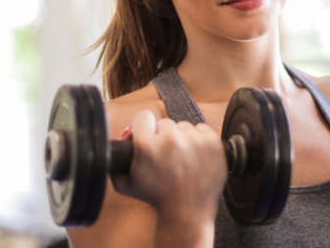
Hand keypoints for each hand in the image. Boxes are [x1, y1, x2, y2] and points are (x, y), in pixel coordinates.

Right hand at [111, 111, 226, 218]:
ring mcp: (194, 140)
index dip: (145, 127)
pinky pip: (202, 129)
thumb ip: (117, 159)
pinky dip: (200, 140)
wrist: (186, 213)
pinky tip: (195, 157)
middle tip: (166, 155)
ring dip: (183, 139)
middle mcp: (171, 140)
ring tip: (182, 160)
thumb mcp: (125, 182)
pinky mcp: (212, 143)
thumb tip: (122, 137)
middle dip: (164, 136)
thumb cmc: (156, 198)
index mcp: (147, 146)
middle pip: (165, 123)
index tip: (149, 136)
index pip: (144, 116)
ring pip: (184, 126)